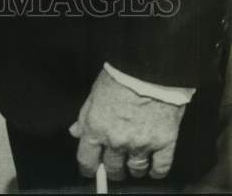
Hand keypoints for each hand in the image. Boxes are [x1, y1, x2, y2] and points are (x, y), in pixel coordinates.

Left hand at [69, 69, 185, 181]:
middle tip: (115, 163)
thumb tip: (76, 132)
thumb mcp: (94, 94)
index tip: (92, 170)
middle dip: (113, 168)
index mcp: (96, 128)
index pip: (87, 160)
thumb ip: (85, 117)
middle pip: (113, 169)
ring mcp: (141, 144)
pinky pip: (160, 168)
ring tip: (134, 162)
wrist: (149, 69)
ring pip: (135, 170)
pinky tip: (154, 167)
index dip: (89, 168)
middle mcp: (116, 141)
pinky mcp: (164, 144)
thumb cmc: (119, 77)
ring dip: (134, 169)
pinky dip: (156, 171)